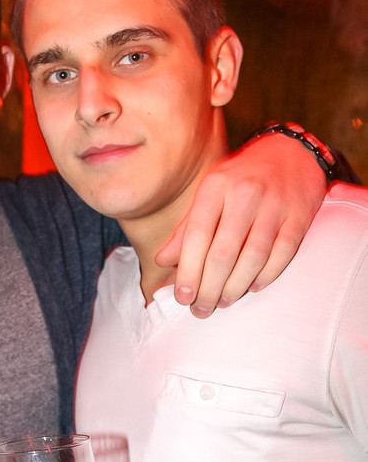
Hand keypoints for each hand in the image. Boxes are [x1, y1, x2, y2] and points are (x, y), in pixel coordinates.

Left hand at [156, 132, 325, 316]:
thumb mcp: (209, 193)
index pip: (197, 235)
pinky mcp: (299, 216)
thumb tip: (162, 260)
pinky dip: (265, 276)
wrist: (291, 153)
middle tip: (201, 308)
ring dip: (235, 287)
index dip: (188, 270)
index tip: (182, 296)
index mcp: (216, 186)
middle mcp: (245, 194)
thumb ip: (186, 228)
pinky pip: (281, 254)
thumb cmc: (240, 180)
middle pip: (223, 252)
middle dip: (209, 288)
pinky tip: (251, 287)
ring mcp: (275, 205)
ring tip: (222, 302)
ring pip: (253, 258)